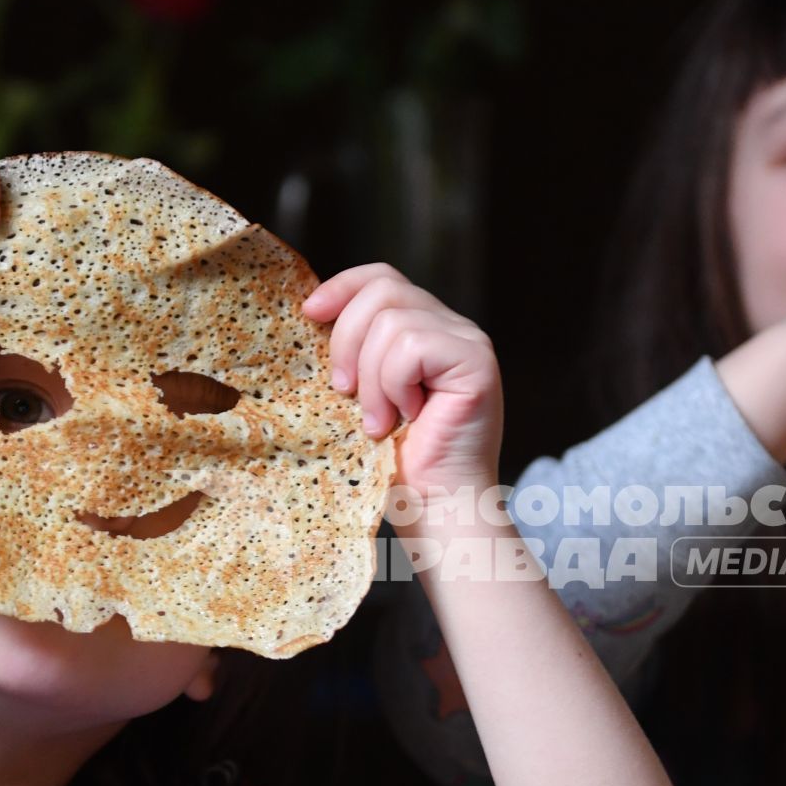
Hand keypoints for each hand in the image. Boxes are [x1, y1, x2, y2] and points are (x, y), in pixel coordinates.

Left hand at [303, 263, 502, 500]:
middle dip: (348, 341)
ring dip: (373, 379)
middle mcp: (452, 327)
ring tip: (380, 420)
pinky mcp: (477, 361)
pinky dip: (395, 385)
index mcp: (425, 328)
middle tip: (344, 392)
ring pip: (393, 321)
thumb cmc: (398, 462)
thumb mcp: (363, 392)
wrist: (435, 507)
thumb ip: (356, 350)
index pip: (381, 278)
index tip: (308, 314)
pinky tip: (408, 417)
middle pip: (383, 290)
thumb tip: (312, 312)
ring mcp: (468, 342)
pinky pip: (412, 347)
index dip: (342, 288)